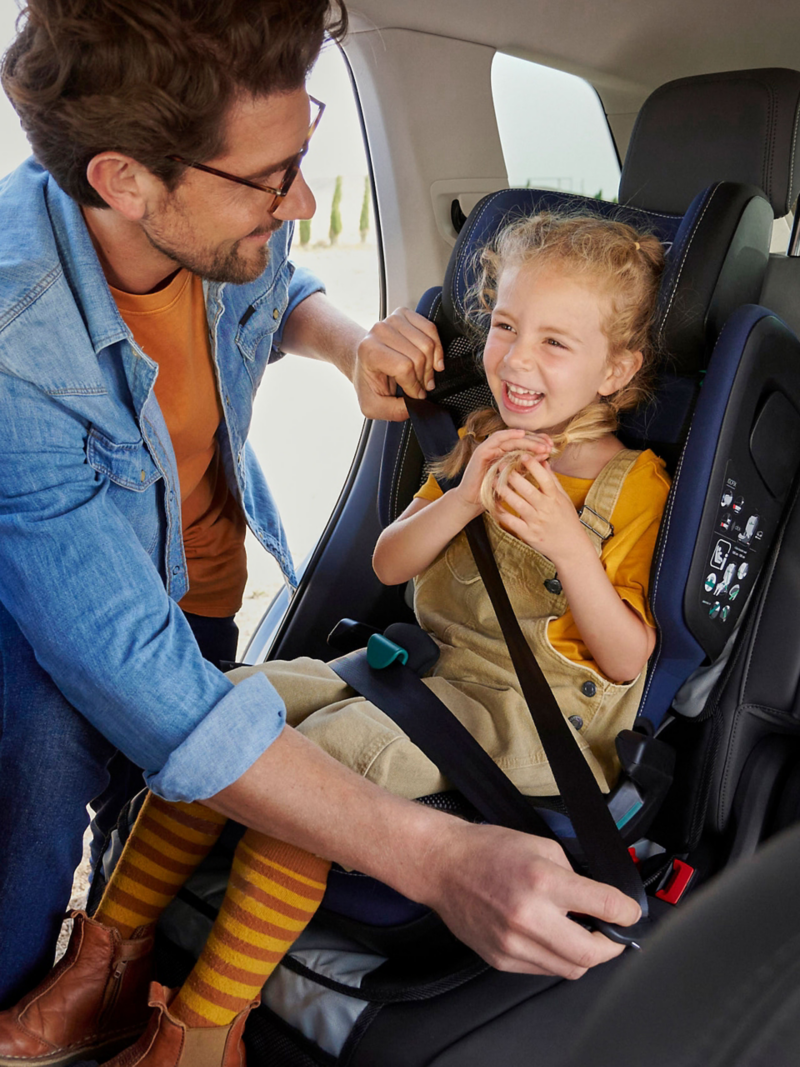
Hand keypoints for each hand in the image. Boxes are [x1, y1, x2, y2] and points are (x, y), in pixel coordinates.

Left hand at [354, 307, 443, 420]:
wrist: (362, 361)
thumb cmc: (368, 381)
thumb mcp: (373, 406)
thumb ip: (393, 411)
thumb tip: (415, 405)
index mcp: (369, 350)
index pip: (405, 367)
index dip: (414, 386)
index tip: (414, 395)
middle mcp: (380, 330)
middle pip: (419, 355)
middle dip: (424, 377)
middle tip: (421, 386)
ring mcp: (393, 319)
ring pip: (428, 343)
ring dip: (432, 364)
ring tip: (424, 375)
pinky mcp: (405, 314)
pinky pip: (431, 329)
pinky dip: (437, 348)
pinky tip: (433, 360)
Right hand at [424, 822, 640, 976]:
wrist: (444, 866)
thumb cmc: (489, 850)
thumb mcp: (541, 845)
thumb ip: (572, 875)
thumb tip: (598, 901)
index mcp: (543, 881)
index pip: (603, 906)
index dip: (626, 912)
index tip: (630, 912)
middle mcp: (529, 917)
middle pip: (591, 953)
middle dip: (612, 945)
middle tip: (613, 933)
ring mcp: (513, 943)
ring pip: (570, 969)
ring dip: (585, 955)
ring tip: (583, 935)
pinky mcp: (502, 959)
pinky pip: (544, 970)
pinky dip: (557, 957)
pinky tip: (553, 938)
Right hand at [455, 430, 553, 511]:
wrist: (473, 502)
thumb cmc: (494, 493)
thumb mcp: (515, 480)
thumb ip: (526, 468)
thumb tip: (545, 458)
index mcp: (506, 455)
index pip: (524, 444)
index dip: (538, 443)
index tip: (552, 448)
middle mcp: (498, 450)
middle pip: (519, 440)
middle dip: (536, 441)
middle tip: (549, 446)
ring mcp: (489, 449)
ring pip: (511, 439)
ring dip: (527, 440)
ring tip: (541, 445)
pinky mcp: (481, 451)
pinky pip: (496, 439)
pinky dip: (509, 435)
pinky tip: (521, 434)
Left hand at [493, 455, 585, 564]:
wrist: (571, 548)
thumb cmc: (567, 521)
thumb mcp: (564, 499)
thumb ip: (553, 481)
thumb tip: (544, 461)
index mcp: (555, 498)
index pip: (544, 478)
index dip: (533, 465)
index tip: (522, 455)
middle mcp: (545, 509)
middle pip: (527, 489)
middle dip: (512, 475)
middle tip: (501, 465)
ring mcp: (536, 522)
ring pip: (516, 503)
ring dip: (503, 491)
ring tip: (493, 480)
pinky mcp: (527, 534)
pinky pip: (510, 521)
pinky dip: (500, 512)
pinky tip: (493, 503)